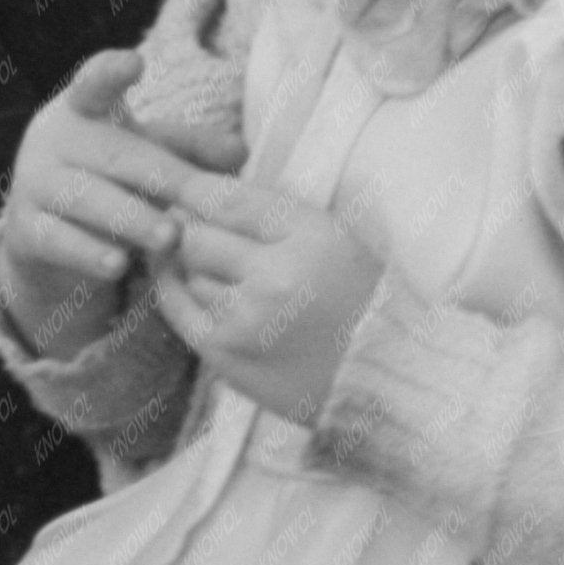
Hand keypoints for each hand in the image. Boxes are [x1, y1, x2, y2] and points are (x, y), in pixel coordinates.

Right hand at [0, 51, 191, 355]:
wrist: (44, 233)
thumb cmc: (108, 179)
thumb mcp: (147, 156)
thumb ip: (190, 151)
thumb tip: (240, 153)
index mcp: (82, 109)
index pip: (94, 83)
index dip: (111, 72)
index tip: (135, 63)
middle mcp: (52, 139)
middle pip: (113, 154)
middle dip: (159, 178)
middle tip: (197, 199)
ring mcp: (33, 184)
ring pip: (88, 199)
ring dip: (132, 219)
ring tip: (169, 238)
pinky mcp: (24, 230)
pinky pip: (59, 241)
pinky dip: (89, 254)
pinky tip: (118, 266)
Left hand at [149, 170, 383, 423]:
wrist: (389, 375)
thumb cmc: (365, 298)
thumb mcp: (336, 236)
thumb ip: (274, 214)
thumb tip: (195, 198)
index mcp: (312, 237)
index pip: (227, 199)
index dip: (193, 189)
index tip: (184, 189)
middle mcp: (275, 277)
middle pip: (196, 236)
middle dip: (192, 230)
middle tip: (199, 230)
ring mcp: (246, 320)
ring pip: (188, 274)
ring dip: (197, 267)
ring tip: (225, 271)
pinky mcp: (227, 354)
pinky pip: (178, 309)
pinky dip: (174, 289)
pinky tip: (180, 280)